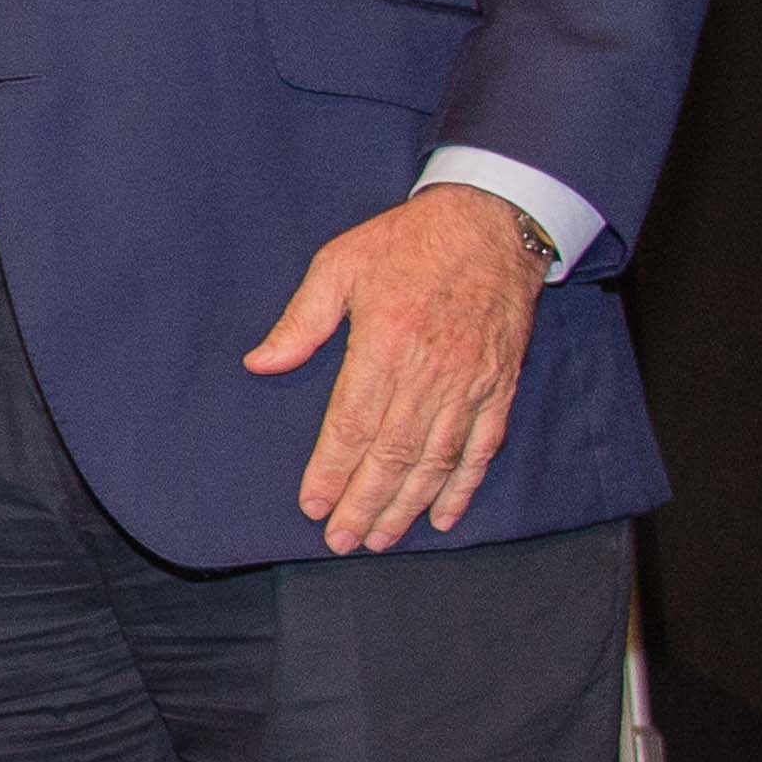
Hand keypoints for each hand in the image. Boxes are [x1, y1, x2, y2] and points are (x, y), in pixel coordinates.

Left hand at [245, 183, 543, 552]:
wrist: (494, 221)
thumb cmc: (408, 241)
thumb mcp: (340, 264)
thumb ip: (300, 321)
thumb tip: (260, 363)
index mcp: (385, 343)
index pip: (353, 425)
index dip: (331, 471)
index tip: (313, 505)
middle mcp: (431, 372)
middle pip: (393, 455)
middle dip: (364, 504)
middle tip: (342, 541)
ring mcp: (471, 383)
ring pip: (436, 460)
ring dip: (407, 506)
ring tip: (381, 538)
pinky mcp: (501, 386)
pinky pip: (483, 447)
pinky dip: (464, 486)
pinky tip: (444, 516)